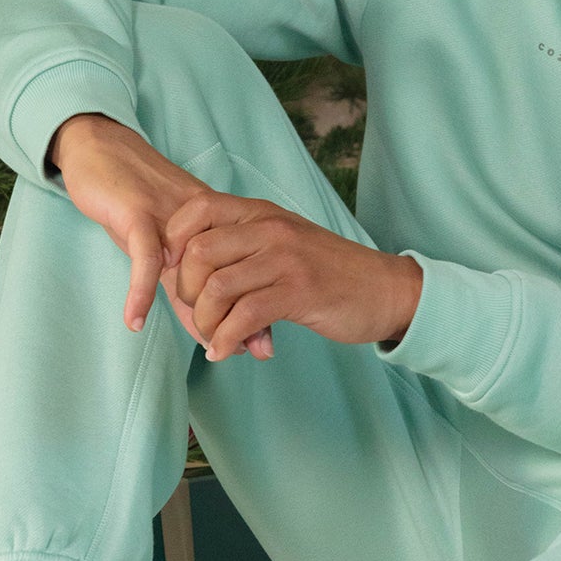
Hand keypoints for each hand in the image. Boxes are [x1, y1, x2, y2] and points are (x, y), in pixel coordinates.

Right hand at [46, 113, 271, 355]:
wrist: (99, 148)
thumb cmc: (131, 200)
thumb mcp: (163, 243)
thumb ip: (184, 282)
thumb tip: (207, 326)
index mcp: (212, 223)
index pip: (237, 274)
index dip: (250, 309)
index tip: (261, 345)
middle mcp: (200, 220)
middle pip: (225, 273)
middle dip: (237, 315)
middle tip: (240, 350)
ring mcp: (170, 217)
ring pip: (194, 268)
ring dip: (201, 308)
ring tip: (206, 342)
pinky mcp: (137, 214)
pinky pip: (145, 258)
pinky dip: (141, 291)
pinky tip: (135, 320)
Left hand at [162, 191, 422, 362]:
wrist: (387, 290)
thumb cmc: (330, 272)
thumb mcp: (284, 245)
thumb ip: (244, 250)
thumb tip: (190, 275)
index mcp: (262, 213)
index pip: (197, 208)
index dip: (173, 240)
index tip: (176, 272)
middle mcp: (270, 228)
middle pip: (197, 251)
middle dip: (185, 291)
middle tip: (198, 314)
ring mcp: (285, 258)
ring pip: (216, 287)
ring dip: (205, 322)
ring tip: (214, 338)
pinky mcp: (299, 291)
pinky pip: (244, 316)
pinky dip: (225, 341)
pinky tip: (226, 352)